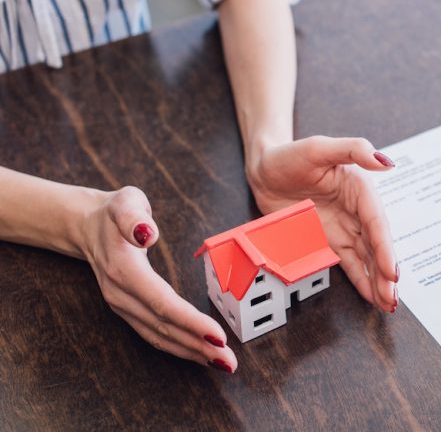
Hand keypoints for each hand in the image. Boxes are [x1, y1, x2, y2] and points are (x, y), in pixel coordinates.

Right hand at [80, 187, 236, 371]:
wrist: (86, 226)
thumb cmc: (114, 212)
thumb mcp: (125, 201)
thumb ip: (134, 215)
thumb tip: (147, 233)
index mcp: (124, 270)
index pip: (161, 302)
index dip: (190, 321)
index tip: (217, 334)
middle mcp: (121, 295)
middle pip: (164, 326)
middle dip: (199, 345)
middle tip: (229, 360)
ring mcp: (122, 306)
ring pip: (159, 336)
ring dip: (191, 353)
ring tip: (222, 363)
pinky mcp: (128, 311)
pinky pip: (155, 335)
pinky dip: (179, 347)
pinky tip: (200, 354)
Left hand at [246, 136, 399, 311]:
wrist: (264, 169)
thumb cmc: (290, 154)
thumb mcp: (319, 148)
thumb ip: (354, 150)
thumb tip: (386, 162)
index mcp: (360, 189)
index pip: (376, 222)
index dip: (385, 248)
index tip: (391, 271)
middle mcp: (356, 210)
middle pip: (375, 245)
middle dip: (384, 272)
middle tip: (391, 297)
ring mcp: (344, 227)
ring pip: (366, 258)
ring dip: (378, 281)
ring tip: (388, 303)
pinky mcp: (330, 240)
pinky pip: (349, 262)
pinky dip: (361, 279)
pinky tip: (371, 296)